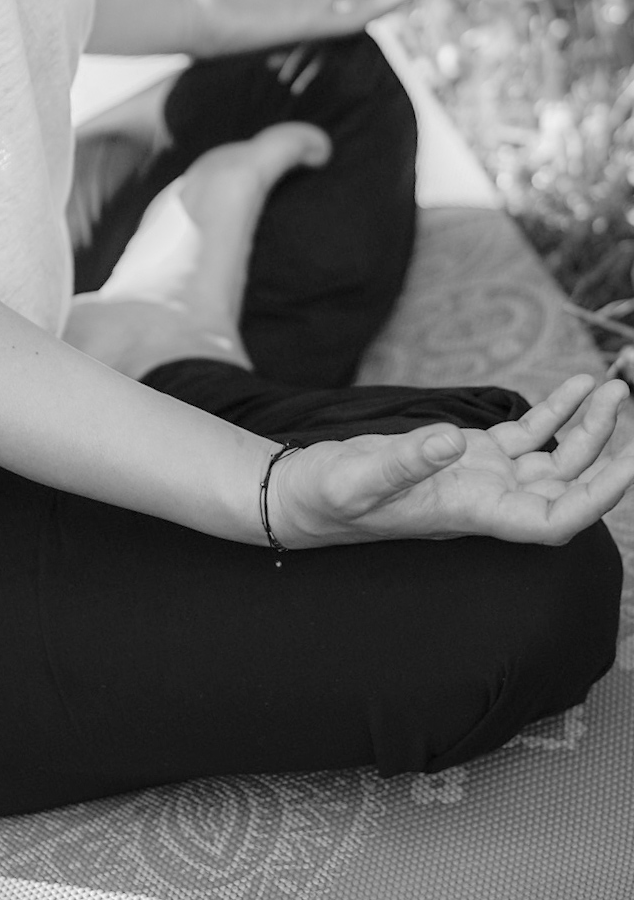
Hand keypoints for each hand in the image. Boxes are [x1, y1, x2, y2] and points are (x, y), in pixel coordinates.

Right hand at [271, 375, 633, 547]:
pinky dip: (555, 412)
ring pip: (555, 458)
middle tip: (627, 402)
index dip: (597, 497)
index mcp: (471, 513)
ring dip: (588, 426)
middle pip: (568, 486)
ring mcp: (483, 477)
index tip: (630, 464)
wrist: (304, 494)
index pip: (553, 520)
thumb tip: (450, 440)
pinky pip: (528, 436)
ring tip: (612, 388)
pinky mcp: (470, 455)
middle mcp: (488, 500)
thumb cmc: (328, 496)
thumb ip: (405, 460)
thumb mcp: (358, 476)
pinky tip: (577, 386)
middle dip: (606, 450)